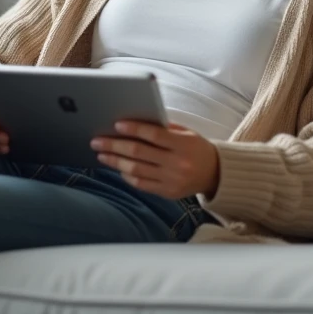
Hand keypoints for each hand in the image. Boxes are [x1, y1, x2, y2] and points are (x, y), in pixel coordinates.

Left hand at [91, 121, 218, 197]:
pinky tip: (118, 168)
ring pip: (137, 169)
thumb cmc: (196, 147)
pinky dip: (128, 176)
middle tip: (97, 140)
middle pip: (139, 152)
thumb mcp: (186, 133)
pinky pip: (142, 184)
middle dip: (115, 145)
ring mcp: (172, 179)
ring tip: (101, 154)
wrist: (216, 173)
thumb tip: (134, 121)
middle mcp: (177, 163)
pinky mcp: (168, 192)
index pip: (154, 135)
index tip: (116, 124)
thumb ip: (164, 128)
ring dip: (115, 161)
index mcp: (183, 144)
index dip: (134, 129)